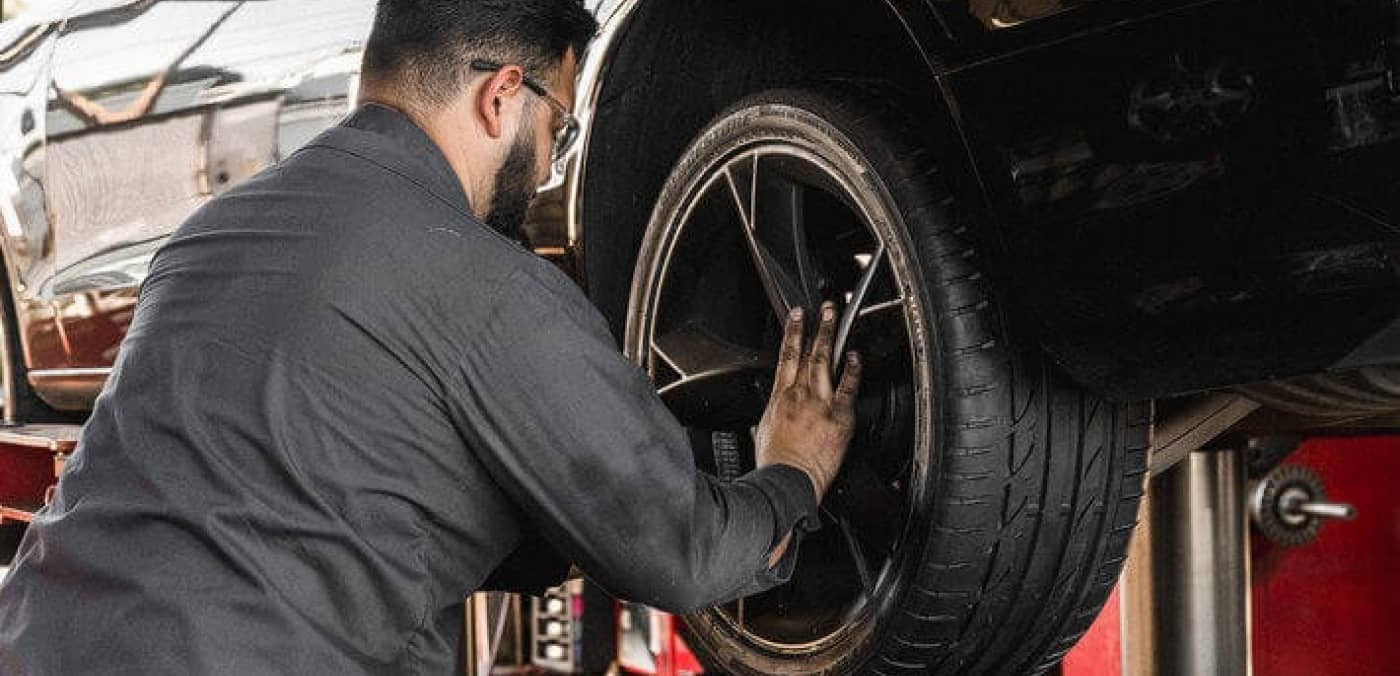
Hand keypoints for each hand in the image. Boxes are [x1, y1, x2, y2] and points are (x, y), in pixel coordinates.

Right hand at [754, 301, 861, 505]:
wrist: (786, 480)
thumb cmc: (775, 463)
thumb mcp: (762, 432)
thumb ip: (769, 418)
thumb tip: (766, 417)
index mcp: (779, 398)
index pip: (786, 357)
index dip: (792, 333)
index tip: (797, 317)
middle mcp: (799, 395)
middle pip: (807, 353)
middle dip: (815, 327)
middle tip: (823, 309)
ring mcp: (820, 404)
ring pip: (824, 362)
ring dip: (830, 337)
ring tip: (835, 320)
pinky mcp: (838, 418)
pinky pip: (848, 388)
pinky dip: (851, 369)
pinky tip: (855, 356)